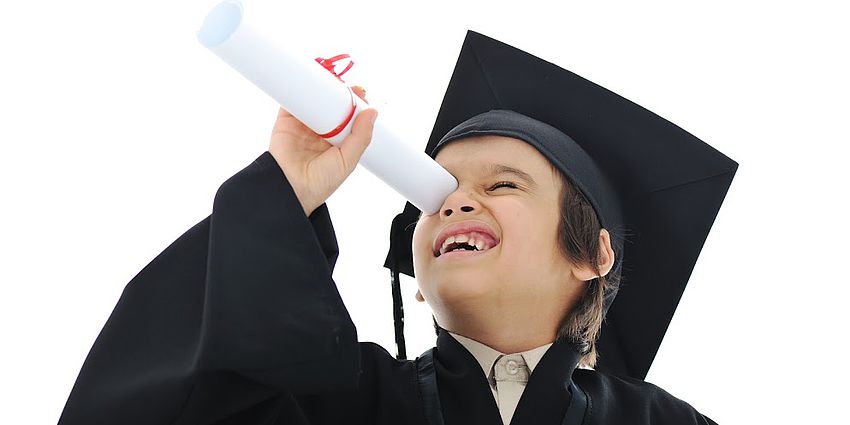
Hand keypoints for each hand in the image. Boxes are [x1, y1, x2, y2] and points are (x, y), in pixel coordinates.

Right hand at [268, 87, 376, 215]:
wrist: (291, 189)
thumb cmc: (321, 182)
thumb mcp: (348, 160)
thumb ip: (361, 137)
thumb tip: (373, 112)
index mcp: (337, 141)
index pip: (348, 117)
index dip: (355, 104)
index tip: (361, 92)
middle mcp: (321, 132)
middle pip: (331, 105)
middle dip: (339, 92)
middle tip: (347, 84)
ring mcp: (303, 125)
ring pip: (314, 100)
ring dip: (321, 87)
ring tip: (330, 78)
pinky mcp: (285, 121)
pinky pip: (292, 100)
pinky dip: (298, 88)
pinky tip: (308, 79)